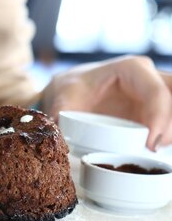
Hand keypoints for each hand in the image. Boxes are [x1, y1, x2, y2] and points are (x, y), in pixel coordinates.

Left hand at [41, 55, 171, 150]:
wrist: (71, 94)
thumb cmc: (71, 90)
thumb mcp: (62, 98)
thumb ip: (60, 111)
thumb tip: (59, 128)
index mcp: (132, 69)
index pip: (157, 92)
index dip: (159, 118)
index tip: (148, 144)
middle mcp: (150, 78)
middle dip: (170, 125)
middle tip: (153, 147)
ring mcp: (156, 95)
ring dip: (169, 133)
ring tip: (149, 151)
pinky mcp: (156, 112)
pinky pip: (170, 124)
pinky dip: (166, 137)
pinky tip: (151, 150)